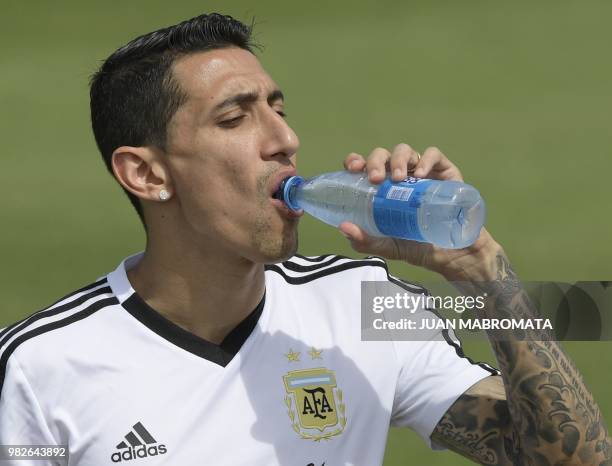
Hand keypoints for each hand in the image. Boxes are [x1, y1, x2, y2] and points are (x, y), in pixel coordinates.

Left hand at [340, 144, 501, 280]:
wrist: (454, 256)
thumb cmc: (419, 247)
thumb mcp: (388, 246)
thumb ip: (366, 241)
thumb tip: (343, 227)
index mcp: (382, 189)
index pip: (364, 167)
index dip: (355, 161)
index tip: (353, 168)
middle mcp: (400, 177)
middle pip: (382, 155)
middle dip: (375, 161)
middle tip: (375, 179)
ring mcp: (422, 173)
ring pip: (405, 151)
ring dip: (397, 159)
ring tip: (397, 179)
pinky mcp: (445, 172)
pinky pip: (433, 155)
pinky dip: (425, 159)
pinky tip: (420, 174)